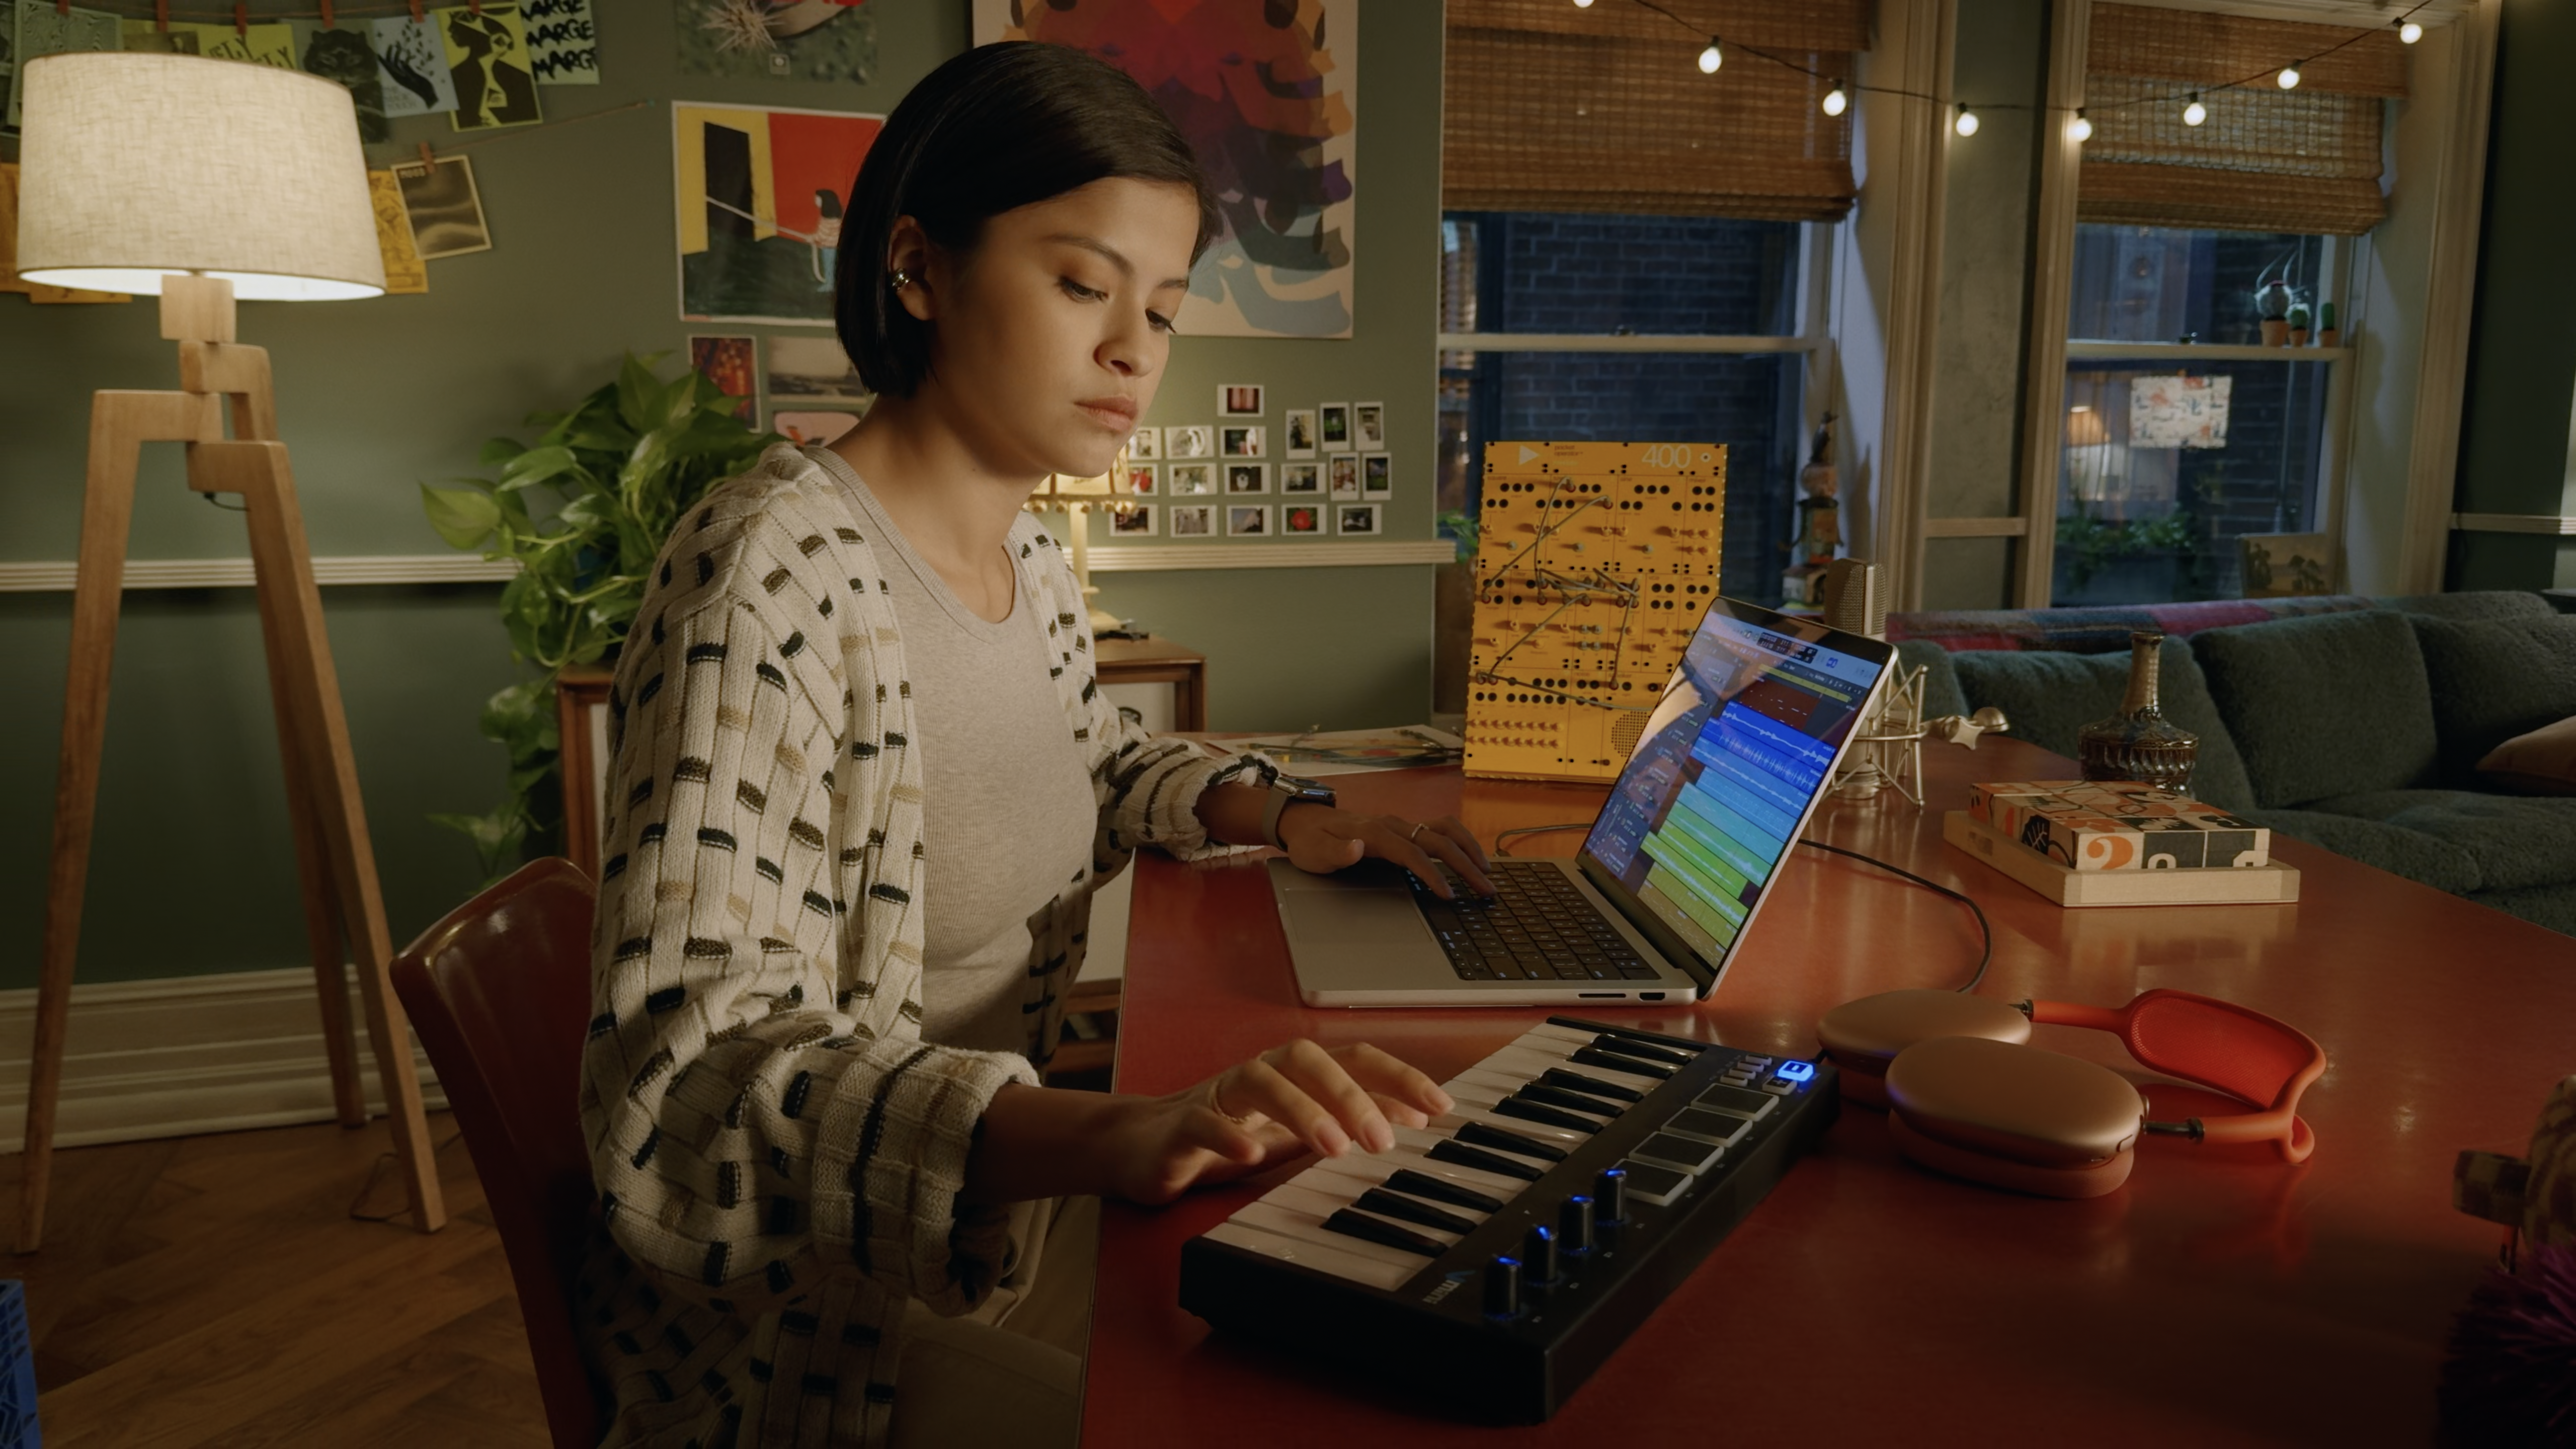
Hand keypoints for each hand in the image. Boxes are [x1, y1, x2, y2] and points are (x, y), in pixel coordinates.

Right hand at [1099, 1039, 1453, 1204]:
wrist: (1147, 1149)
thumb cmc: (1233, 1135)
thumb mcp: (1302, 1130)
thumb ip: (1351, 1119)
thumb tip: (1413, 1118)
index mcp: (1295, 1072)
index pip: (1355, 1058)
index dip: (1399, 1076)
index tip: (1439, 1106)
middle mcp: (1262, 1072)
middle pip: (1311, 1059)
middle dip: (1352, 1094)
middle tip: (1383, 1140)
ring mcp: (1220, 1095)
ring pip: (1262, 1081)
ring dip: (1302, 1110)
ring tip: (1333, 1147)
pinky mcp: (1183, 1126)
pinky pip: (1204, 1122)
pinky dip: (1230, 1136)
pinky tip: (1254, 1155)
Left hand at [1277, 806, 1496, 898]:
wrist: (1306, 821)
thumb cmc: (1311, 841)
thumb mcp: (1313, 851)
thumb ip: (1335, 851)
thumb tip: (1357, 847)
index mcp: (1374, 832)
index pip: (1412, 853)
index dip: (1432, 874)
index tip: (1449, 895)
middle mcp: (1393, 825)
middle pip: (1438, 841)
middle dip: (1465, 865)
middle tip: (1486, 889)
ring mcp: (1401, 824)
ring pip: (1445, 830)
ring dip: (1469, 849)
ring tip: (1487, 872)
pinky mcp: (1405, 829)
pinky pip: (1440, 830)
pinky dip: (1460, 842)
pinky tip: (1471, 858)